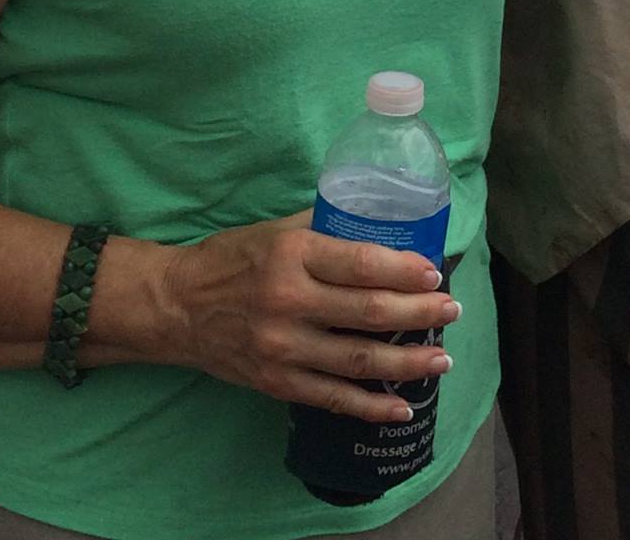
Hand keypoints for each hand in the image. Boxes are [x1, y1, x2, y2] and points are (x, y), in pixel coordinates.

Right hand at [155, 214, 460, 423]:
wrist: (177, 308)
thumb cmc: (232, 259)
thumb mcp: (277, 230)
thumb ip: (326, 228)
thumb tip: (380, 222)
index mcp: (293, 256)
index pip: (361, 263)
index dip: (404, 270)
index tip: (434, 273)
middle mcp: (290, 302)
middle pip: (369, 311)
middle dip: (419, 313)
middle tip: (452, 310)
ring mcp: (282, 348)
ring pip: (358, 359)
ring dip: (407, 362)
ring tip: (441, 359)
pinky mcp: (276, 382)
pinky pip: (332, 398)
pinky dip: (370, 407)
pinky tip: (402, 408)